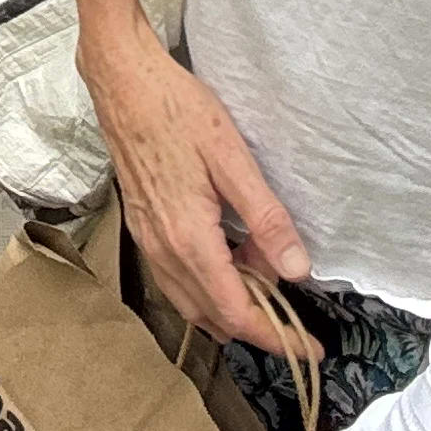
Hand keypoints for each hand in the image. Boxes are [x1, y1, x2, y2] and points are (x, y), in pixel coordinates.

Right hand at [81, 7, 307, 347]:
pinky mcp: (142, 227)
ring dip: (231, 302)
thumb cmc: (177, 110)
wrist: (123, 81)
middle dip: (257, 320)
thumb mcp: (233, 158)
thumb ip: (265, 218)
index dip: (276, 337)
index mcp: (189, 238)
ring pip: (192, 302)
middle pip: (214, 316)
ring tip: (263, 266)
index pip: (237, 312)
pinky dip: (208, 284)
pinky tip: (228, 254)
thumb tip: (297, 269)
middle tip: (292, 294)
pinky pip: (176, 279)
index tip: (307, 349)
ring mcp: (148, 240)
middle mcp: (164, 249)